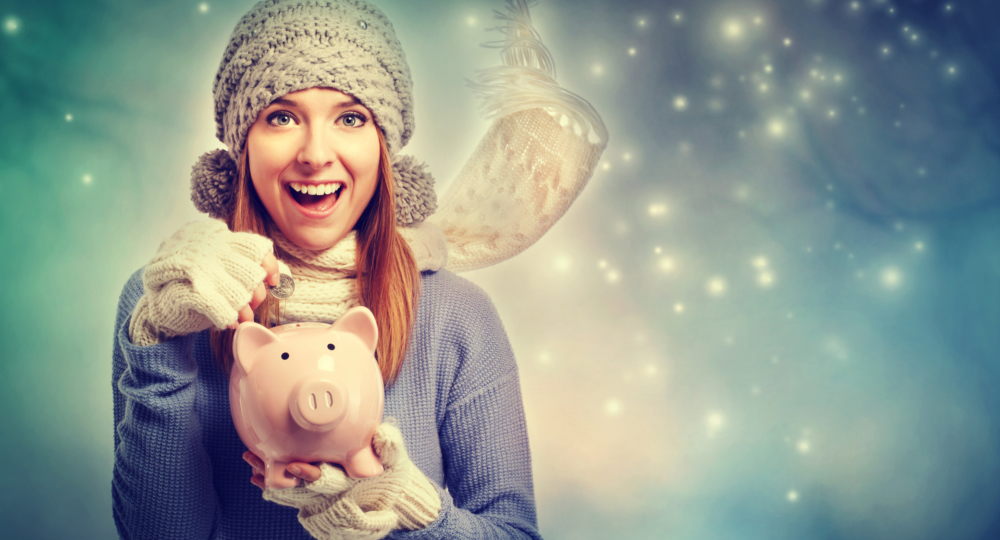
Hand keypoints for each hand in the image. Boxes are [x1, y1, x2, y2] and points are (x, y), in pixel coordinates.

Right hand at [128, 220, 274, 345]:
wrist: (158, 305)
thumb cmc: (197, 287)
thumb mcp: (222, 269)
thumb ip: (247, 266)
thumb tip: (282, 277)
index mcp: (219, 239)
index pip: (255, 246)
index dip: (270, 266)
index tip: (272, 283)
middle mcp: (208, 248)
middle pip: (252, 274)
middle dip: (256, 295)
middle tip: (249, 306)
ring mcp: (196, 267)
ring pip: (240, 294)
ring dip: (244, 311)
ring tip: (240, 318)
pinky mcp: (186, 290)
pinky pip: (220, 307)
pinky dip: (228, 318)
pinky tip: (227, 323)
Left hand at [254, 423, 441, 536]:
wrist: (395, 496)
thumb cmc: (395, 475)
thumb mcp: (397, 460)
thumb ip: (391, 446)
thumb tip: (384, 432)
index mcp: (349, 482)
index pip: (327, 479)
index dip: (309, 475)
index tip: (293, 465)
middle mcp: (333, 493)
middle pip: (299, 487)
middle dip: (277, 476)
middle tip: (256, 463)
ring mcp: (323, 496)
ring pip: (291, 490)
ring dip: (270, 478)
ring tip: (250, 462)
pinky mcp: (316, 495)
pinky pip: (290, 491)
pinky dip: (274, 483)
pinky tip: (256, 473)